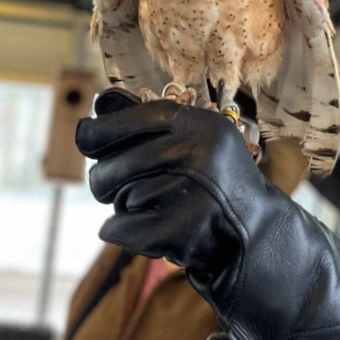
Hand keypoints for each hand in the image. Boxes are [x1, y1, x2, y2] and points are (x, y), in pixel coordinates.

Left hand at [76, 97, 280, 290]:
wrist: (255, 231)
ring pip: (119, 199)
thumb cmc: (215, 181)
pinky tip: (147, 230)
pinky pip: (121, 228)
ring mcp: (194, 193)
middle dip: (106, 180)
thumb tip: (96, 108)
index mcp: (200, 124)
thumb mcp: (198, 140)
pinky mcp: (184, 231)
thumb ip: (151, 125)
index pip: (133, 119)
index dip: (100, 131)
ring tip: (156, 208)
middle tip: (115, 186)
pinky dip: (122, 232)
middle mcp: (199, 153)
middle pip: (114, 165)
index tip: (84, 137)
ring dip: (124, 208)